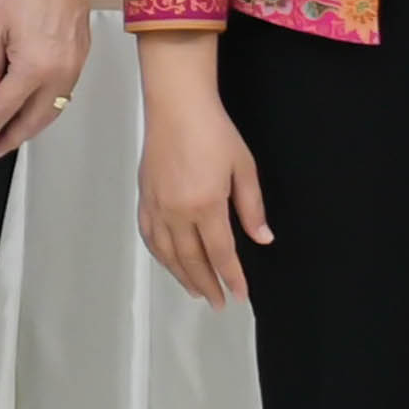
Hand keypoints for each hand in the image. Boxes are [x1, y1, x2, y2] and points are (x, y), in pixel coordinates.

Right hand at [134, 42, 262, 303]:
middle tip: (218, 303)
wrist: (176, 105)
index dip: (231, 277)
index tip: (240, 294)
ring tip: (196, 291)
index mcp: (205, 205)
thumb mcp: (244, 167)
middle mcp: (177, 212)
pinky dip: (159, 255)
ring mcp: (157, 206)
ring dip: (182, 276)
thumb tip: (263, 239)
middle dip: (207, 284)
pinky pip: (149, 236)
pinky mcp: (144, 197)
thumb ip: (252, 207)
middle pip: (192, 260)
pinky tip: (168, 261)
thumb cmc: (214, 132)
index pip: (220, 253)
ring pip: (167, 253)